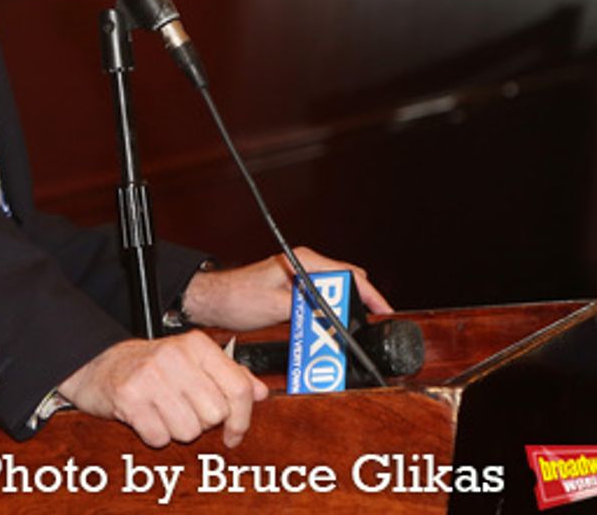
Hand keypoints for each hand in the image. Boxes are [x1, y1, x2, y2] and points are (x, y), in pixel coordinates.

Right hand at [57, 332, 268, 447]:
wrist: (96, 363)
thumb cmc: (148, 365)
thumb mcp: (191, 360)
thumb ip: (229, 374)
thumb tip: (260, 392)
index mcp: (196, 344)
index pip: (238, 389)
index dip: (242, 418)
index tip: (234, 432)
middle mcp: (174, 355)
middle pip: (215, 415)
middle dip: (202, 422)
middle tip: (183, 410)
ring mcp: (150, 376)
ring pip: (189, 430)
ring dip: (177, 430)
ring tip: (162, 411)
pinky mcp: (129, 398)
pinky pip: (160, 437)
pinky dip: (154, 435)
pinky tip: (146, 417)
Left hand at [180, 246, 391, 331]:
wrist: (213, 300)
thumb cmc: (236, 297)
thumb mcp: (275, 306)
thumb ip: (306, 311)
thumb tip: (333, 320)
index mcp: (303, 261)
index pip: (350, 275)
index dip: (370, 295)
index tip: (383, 312)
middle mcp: (305, 266)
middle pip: (347, 285)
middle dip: (358, 307)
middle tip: (365, 330)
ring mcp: (300, 279)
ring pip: (335, 297)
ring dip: (341, 315)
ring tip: (346, 336)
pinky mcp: (295, 292)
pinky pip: (321, 304)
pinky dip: (327, 317)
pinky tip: (327, 332)